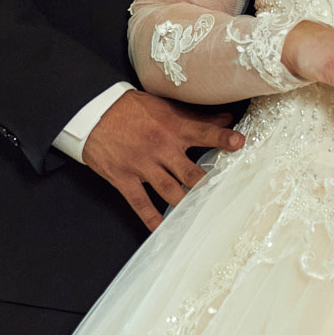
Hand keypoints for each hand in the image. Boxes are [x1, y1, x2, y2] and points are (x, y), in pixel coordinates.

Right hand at [81, 89, 242, 230]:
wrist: (93, 113)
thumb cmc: (130, 109)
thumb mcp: (164, 106)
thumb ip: (196, 116)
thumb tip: (227, 119)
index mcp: (172, 127)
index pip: (203, 132)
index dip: (222, 138)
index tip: (240, 143)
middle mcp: (160, 148)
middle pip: (190, 172)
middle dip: (206, 185)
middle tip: (222, 196)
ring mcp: (142, 165)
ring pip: (170, 190)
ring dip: (185, 203)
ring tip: (199, 214)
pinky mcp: (124, 178)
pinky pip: (140, 203)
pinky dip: (151, 217)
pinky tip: (162, 228)